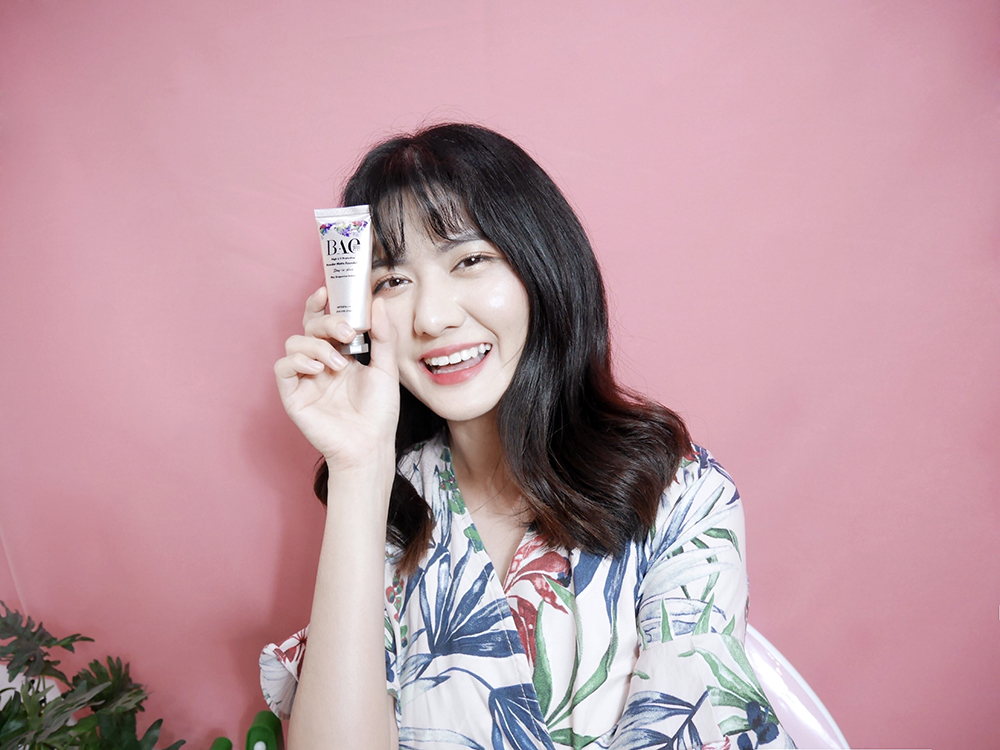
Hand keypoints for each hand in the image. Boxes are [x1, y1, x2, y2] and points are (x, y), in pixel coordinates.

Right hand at [275, 287, 399, 471]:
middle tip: (347, 331)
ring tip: (338, 364)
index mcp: (340, 354)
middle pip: (308, 327)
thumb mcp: (386, 368)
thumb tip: (378, 302)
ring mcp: (305, 379)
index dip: (320, 304)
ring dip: (316, 345)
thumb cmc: (379, 412)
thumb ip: (383, 336)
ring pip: (294, 344)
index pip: (323, 322)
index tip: (327, 291)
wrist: (370, 445)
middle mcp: (319, 363)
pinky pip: (282, 368)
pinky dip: (297, 362)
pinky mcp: (293, 395)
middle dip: (326, 321)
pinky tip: (318, 369)